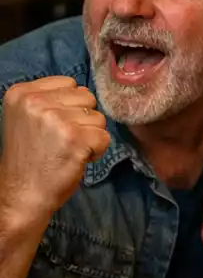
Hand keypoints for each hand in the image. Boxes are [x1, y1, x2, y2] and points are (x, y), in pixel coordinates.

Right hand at [0, 77, 110, 229]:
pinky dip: (97, 151)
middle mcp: (36, 102)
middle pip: (87, 98)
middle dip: (82, 120)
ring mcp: (56, 119)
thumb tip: (84, 91)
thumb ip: (50, 100)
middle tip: (63, 140)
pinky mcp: (75, 138)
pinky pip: (105, 137)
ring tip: (67, 150)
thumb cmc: (30, 158)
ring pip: (99, 117)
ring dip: (90, 136)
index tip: (55, 126)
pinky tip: (76, 159)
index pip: (69, 83)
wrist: (22, 194)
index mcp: (21, 92)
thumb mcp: (28, 118)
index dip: (70, 106)